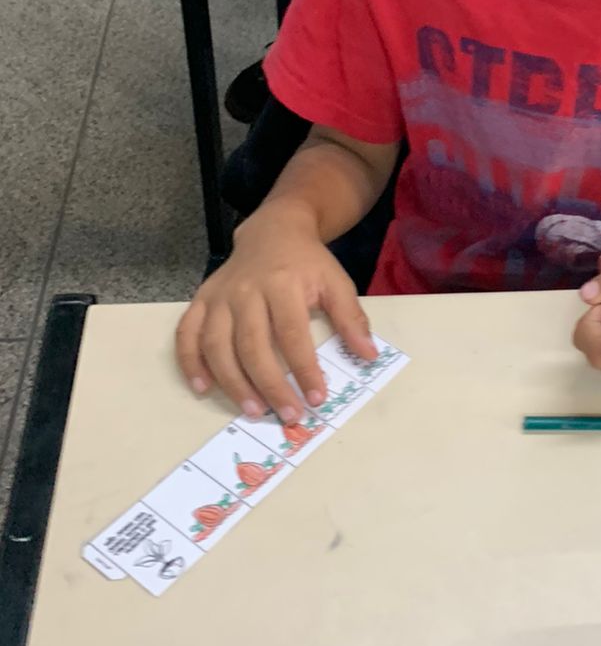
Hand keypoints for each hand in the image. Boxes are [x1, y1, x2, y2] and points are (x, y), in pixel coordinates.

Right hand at [175, 207, 377, 420]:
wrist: (274, 231)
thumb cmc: (307, 263)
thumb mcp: (336, 282)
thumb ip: (351, 318)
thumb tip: (368, 355)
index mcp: (282, 284)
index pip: (292, 333)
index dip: (304, 369)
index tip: (316, 398)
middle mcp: (245, 290)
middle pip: (252, 344)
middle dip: (269, 384)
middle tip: (287, 414)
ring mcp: (219, 296)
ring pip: (217, 345)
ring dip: (232, 382)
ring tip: (253, 410)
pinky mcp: (202, 300)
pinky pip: (187, 333)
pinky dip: (190, 362)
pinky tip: (203, 388)